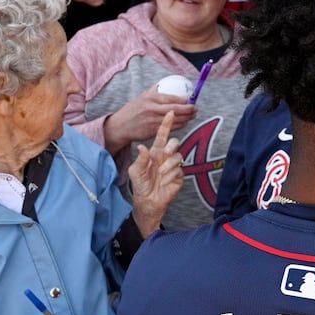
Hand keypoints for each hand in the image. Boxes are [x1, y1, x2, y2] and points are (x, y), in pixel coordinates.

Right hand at [102, 82, 195, 152]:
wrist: (120, 126)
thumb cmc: (133, 110)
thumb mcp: (142, 96)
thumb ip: (155, 89)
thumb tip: (168, 81)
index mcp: (150, 98)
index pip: (171, 98)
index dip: (184, 100)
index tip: (192, 100)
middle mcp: (152, 109)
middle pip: (176, 109)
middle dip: (189, 110)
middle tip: (196, 109)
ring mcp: (153, 121)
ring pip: (175, 120)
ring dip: (186, 118)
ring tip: (192, 116)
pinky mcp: (153, 131)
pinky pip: (170, 128)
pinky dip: (179, 125)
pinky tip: (184, 122)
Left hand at [129, 111, 183, 234]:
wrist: (148, 202)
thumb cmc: (140, 185)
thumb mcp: (135, 172)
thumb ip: (140, 159)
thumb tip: (143, 147)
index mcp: (154, 153)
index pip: (162, 136)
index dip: (166, 124)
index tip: (170, 112)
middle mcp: (165, 157)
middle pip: (174, 142)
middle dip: (172, 145)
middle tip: (166, 152)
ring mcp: (173, 166)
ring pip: (177, 156)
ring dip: (168, 164)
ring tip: (160, 174)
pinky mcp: (179, 175)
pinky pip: (179, 169)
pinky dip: (171, 175)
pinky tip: (164, 181)